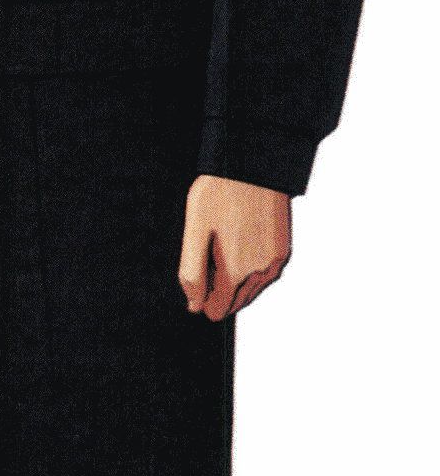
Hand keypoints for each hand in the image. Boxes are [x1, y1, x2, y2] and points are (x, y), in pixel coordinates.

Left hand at [178, 175, 290, 321]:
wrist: (253, 164)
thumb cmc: (219, 193)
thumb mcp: (194, 232)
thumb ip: (192, 276)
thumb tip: (194, 305)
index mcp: (236, 273)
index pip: (217, 311)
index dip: (202, 295)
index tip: (199, 269)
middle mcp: (261, 274)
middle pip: (235, 303)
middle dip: (220, 287)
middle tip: (212, 250)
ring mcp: (276, 262)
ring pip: (252, 289)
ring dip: (237, 278)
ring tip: (227, 241)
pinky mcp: (284, 250)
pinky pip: (265, 273)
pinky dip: (252, 266)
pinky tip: (242, 240)